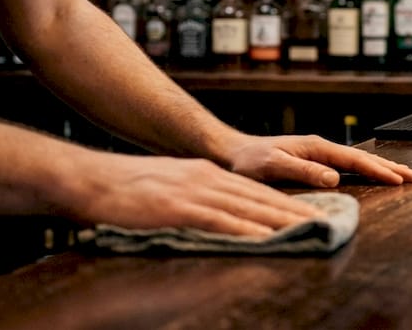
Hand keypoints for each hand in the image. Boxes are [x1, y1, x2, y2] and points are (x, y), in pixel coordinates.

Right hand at [74, 153, 328, 237]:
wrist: (87, 178)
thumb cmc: (120, 188)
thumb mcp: (167, 186)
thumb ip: (192, 198)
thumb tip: (214, 215)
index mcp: (203, 173)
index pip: (253, 190)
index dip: (284, 202)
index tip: (310, 212)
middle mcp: (205, 178)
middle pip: (259, 197)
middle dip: (294, 210)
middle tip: (324, 221)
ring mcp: (192, 191)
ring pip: (247, 208)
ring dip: (281, 221)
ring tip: (308, 230)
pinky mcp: (177, 207)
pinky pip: (220, 221)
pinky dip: (246, 230)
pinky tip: (265, 238)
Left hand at [225, 133, 411, 187]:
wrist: (234, 153)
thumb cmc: (250, 161)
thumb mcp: (274, 166)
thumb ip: (304, 171)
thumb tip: (334, 178)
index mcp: (316, 147)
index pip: (353, 160)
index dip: (377, 170)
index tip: (397, 179)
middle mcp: (321, 147)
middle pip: (362, 157)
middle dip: (388, 166)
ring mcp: (319, 153)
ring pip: (357, 159)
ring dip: (380, 166)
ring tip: (402, 174)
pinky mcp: (315, 160)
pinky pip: (347, 164)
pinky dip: (365, 168)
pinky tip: (372, 172)